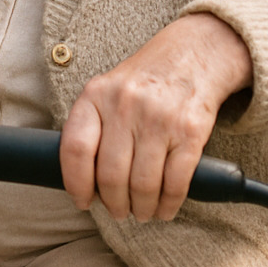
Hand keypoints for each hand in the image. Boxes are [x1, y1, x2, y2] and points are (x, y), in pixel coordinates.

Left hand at [58, 13, 251, 221]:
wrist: (192, 55)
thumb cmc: (142, 82)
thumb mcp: (106, 90)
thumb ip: (91, 125)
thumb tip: (79, 179)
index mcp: (96, 95)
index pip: (75, 149)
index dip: (76, 184)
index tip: (82, 200)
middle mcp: (125, 105)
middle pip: (110, 175)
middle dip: (114, 204)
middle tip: (118, 211)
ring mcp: (159, 118)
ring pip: (142, 184)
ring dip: (142, 208)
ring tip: (142, 211)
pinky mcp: (190, 131)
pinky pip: (175, 182)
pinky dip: (169, 204)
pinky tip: (164, 208)